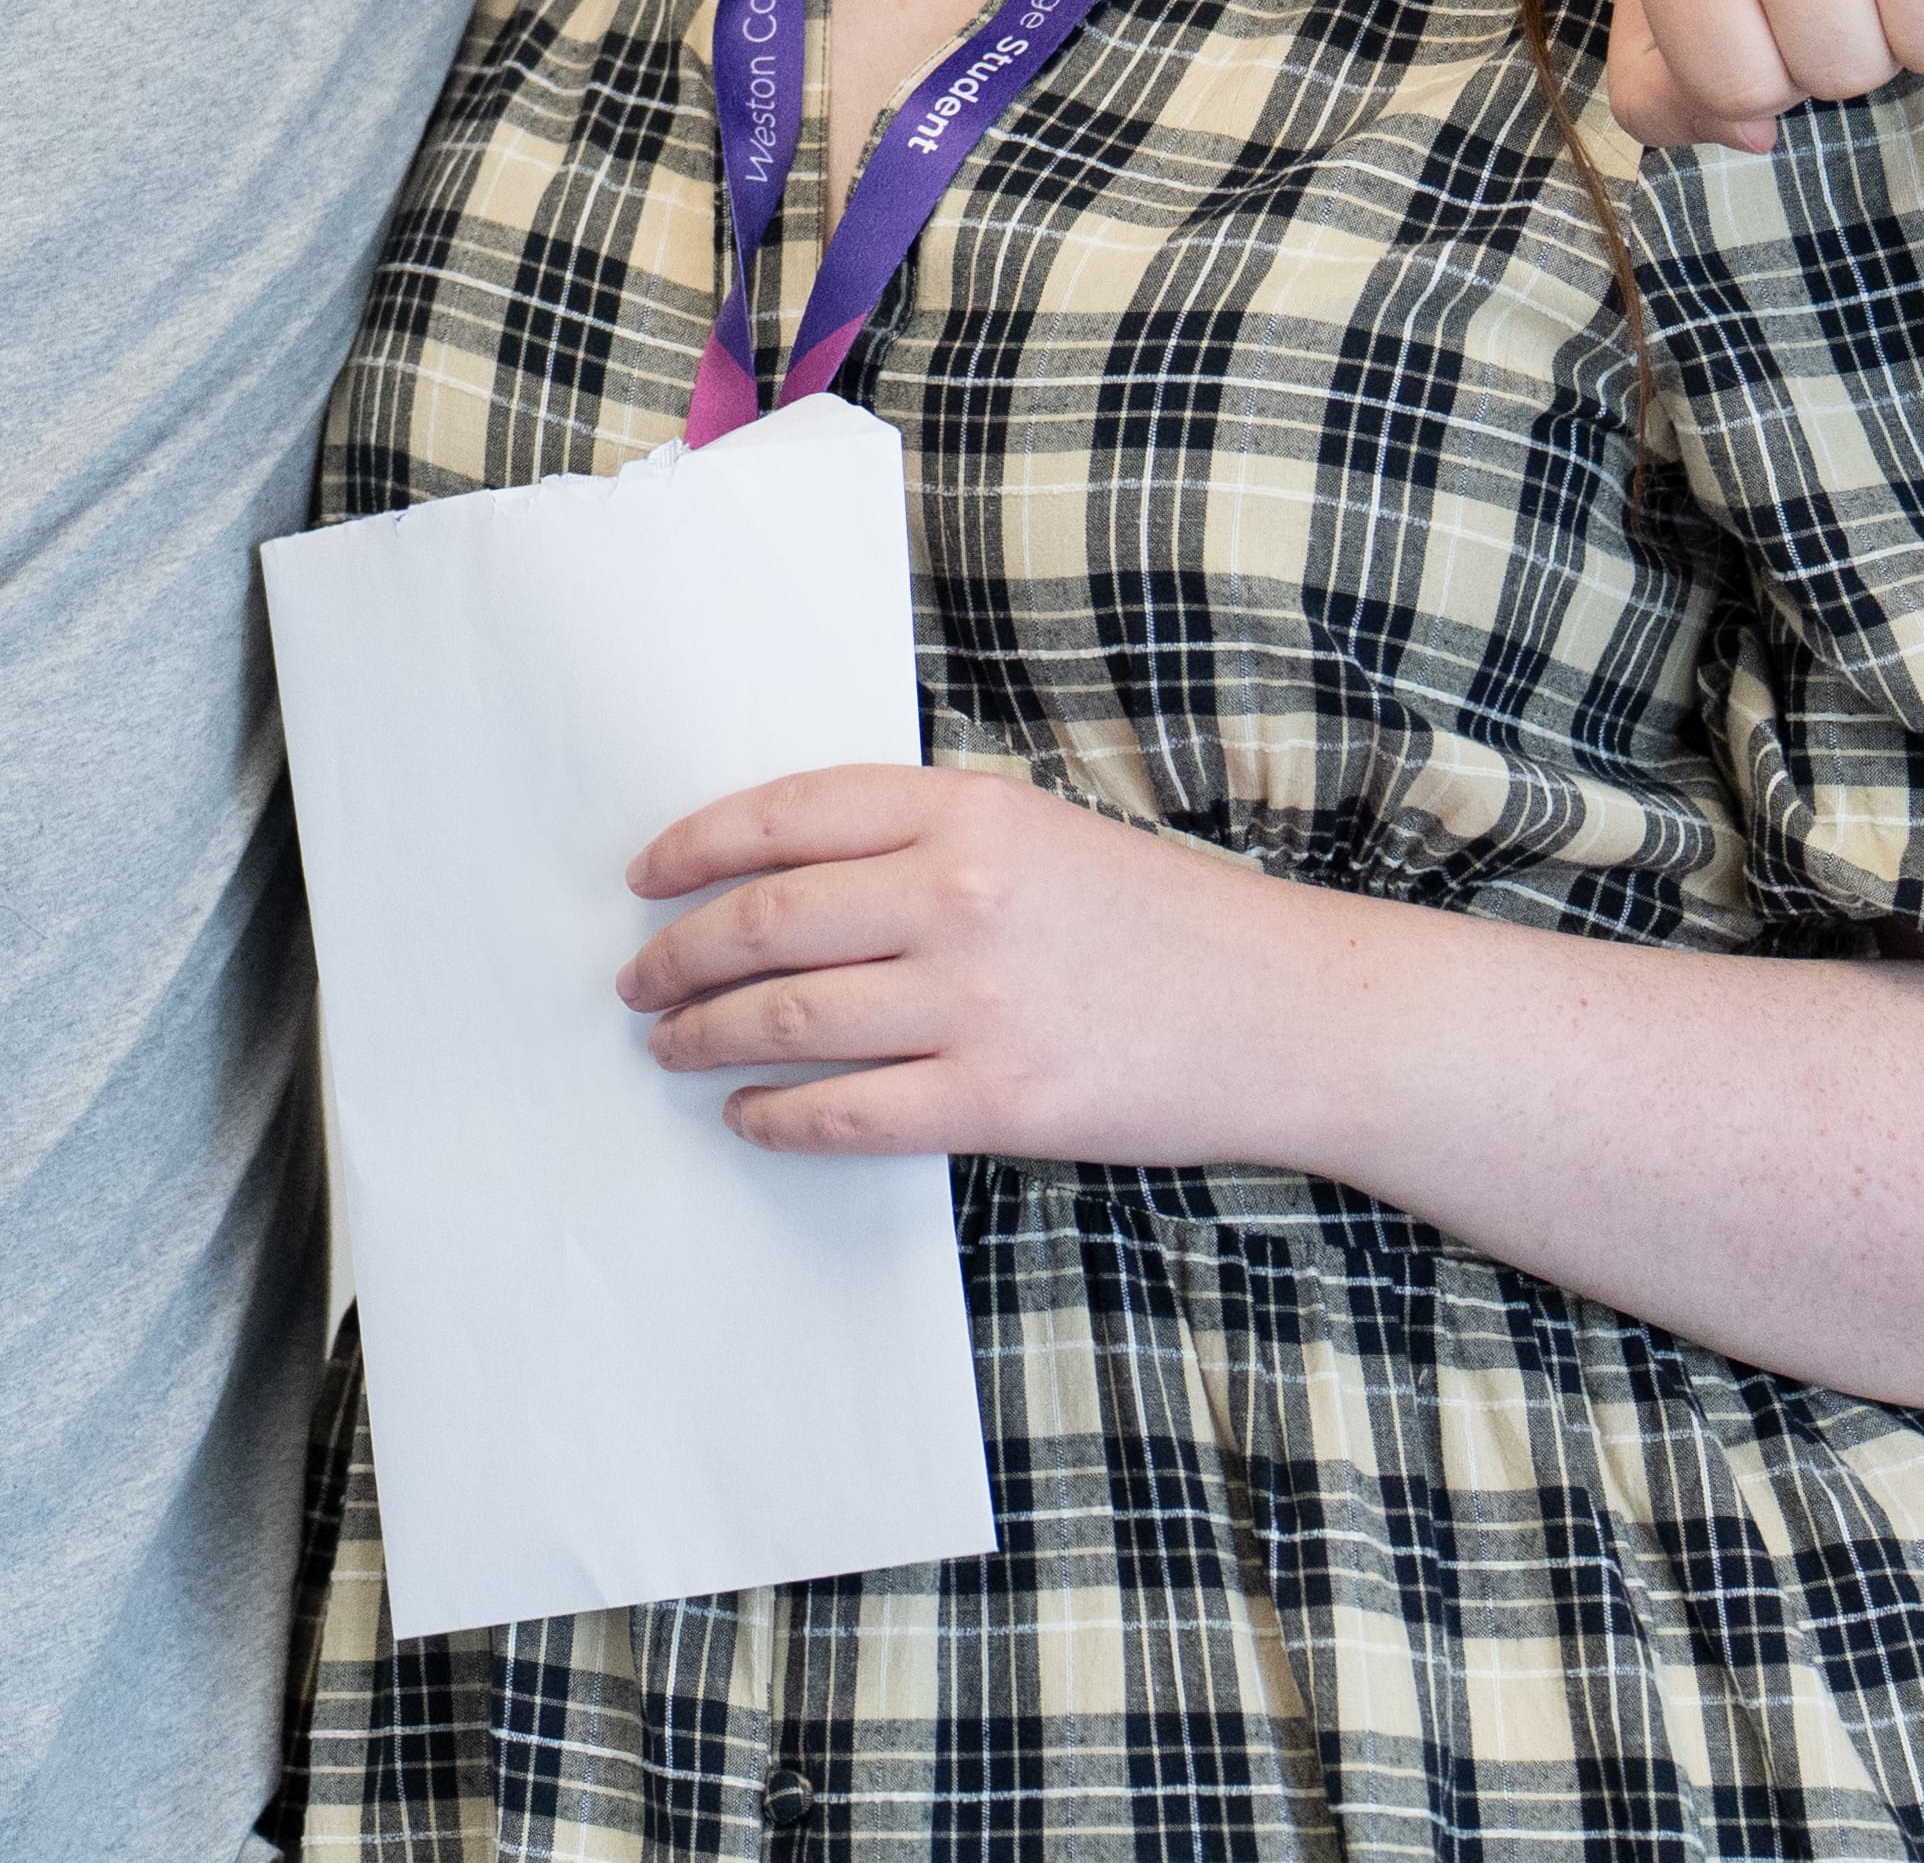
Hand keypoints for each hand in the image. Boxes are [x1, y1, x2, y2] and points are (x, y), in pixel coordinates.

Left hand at [615, 764, 1326, 1165]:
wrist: (1286, 1013)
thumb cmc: (1165, 923)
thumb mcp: (1044, 834)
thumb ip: (928, 842)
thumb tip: (788, 880)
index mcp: (968, 808)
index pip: (787, 815)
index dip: (696, 847)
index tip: (644, 878)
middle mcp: (960, 892)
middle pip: (767, 919)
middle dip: (679, 954)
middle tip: (637, 980)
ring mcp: (976, 999)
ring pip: (788, 1016)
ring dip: (707, 1034)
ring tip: (671, 1046)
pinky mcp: (997, 1097)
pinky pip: (845, 1111)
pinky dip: (777, 1115)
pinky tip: (750, 1114)